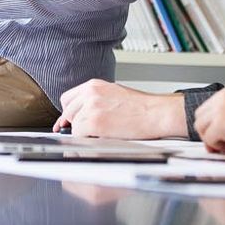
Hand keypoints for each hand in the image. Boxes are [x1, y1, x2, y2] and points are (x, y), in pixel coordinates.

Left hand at [55, 80, 185, 139]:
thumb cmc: (142, 107)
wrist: (157, 113)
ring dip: (83, 132)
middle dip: (74, 123)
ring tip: (102, 133)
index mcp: (94, 85)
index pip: (68, 98)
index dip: (68, 112)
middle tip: (85, 132)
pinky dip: (87, 140)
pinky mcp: (94, 121)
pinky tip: (102, 137)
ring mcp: (91, 107)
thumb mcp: (114, 94)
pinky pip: (79, 135)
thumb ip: (96, 101)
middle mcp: (90, 93)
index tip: (67, 122)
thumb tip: (84, 113)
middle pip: (68, 112)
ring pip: (73, 124)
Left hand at [192, 85, 224, 154]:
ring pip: (201, 128)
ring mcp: (220, 109)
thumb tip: (221, 132)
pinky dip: (218, 147)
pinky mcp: (220, 123)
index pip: (208, 107)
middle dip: (208, 132)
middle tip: (220, 144)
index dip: (212, 124)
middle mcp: (223, 96)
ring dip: (212, 140)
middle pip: (200, 116)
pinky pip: (208, 140)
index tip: (220, 135)